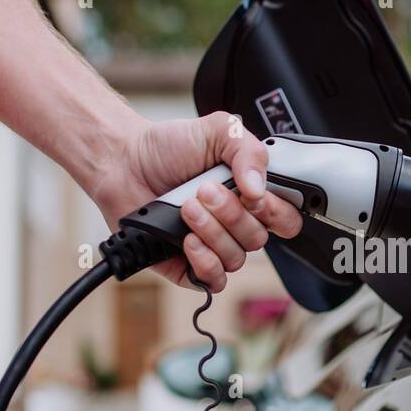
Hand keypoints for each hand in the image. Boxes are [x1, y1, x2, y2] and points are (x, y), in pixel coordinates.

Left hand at [87, 112, 302, 290]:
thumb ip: (249, 150)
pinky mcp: (189, 265)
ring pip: (236, 258)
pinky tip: (188, 241)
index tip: (254, 196)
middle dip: (231, 214)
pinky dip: (205, 262)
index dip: (276, 213)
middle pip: (259, 239)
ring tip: (186, 208)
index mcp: (251, 195)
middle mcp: (236, 223)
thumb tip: (259, 188)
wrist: (124, 162)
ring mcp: (214, 245)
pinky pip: (213, 280)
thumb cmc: (169, 147)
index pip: (286, 218)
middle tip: (204, 190)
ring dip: (212, 232)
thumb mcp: (218, 130)